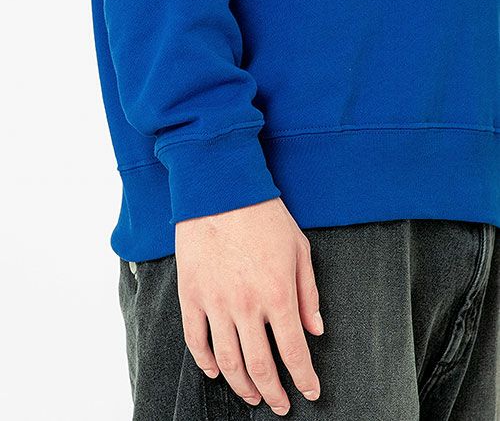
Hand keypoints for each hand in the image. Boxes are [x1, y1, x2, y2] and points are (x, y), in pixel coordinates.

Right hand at [175, 197, 322, 415]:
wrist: (222, 192)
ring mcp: (215, 303)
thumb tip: (316, 330)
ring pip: (227, 360)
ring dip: (241, 385)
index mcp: (278, 296)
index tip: (310, 392)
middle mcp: (246, 307)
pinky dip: (204, 362)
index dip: (304, 378)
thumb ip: (308, 294)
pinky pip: (195, 339)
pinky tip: (215, 371)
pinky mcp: (192, 295)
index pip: (294, 352)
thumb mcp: (299, 250)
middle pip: (260, 366)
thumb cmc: (264, 217)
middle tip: (280, 404)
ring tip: (252, 395)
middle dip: (273, 392)